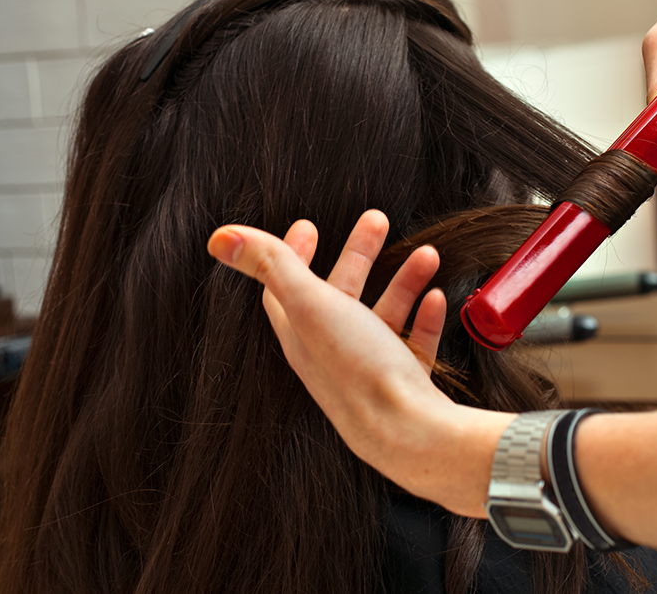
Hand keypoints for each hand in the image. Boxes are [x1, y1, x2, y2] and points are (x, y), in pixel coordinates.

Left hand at [207, 211, 511, 517]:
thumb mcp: (310, 304)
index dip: (290, 255)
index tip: (309, 225)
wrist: (408, 434)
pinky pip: (414, 344)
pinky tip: (437, 298)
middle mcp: (331, 355)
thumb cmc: (357, 370)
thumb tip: (219, 236)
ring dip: (402, 281)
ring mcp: (370, 372)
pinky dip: (424, 317)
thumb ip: (271, 264)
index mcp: (302, 337)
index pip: (283, 290)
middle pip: (338, 295)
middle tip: (377, 221)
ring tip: (426, 254)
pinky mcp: (404, 387)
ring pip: (382, 315)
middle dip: (358, 254)